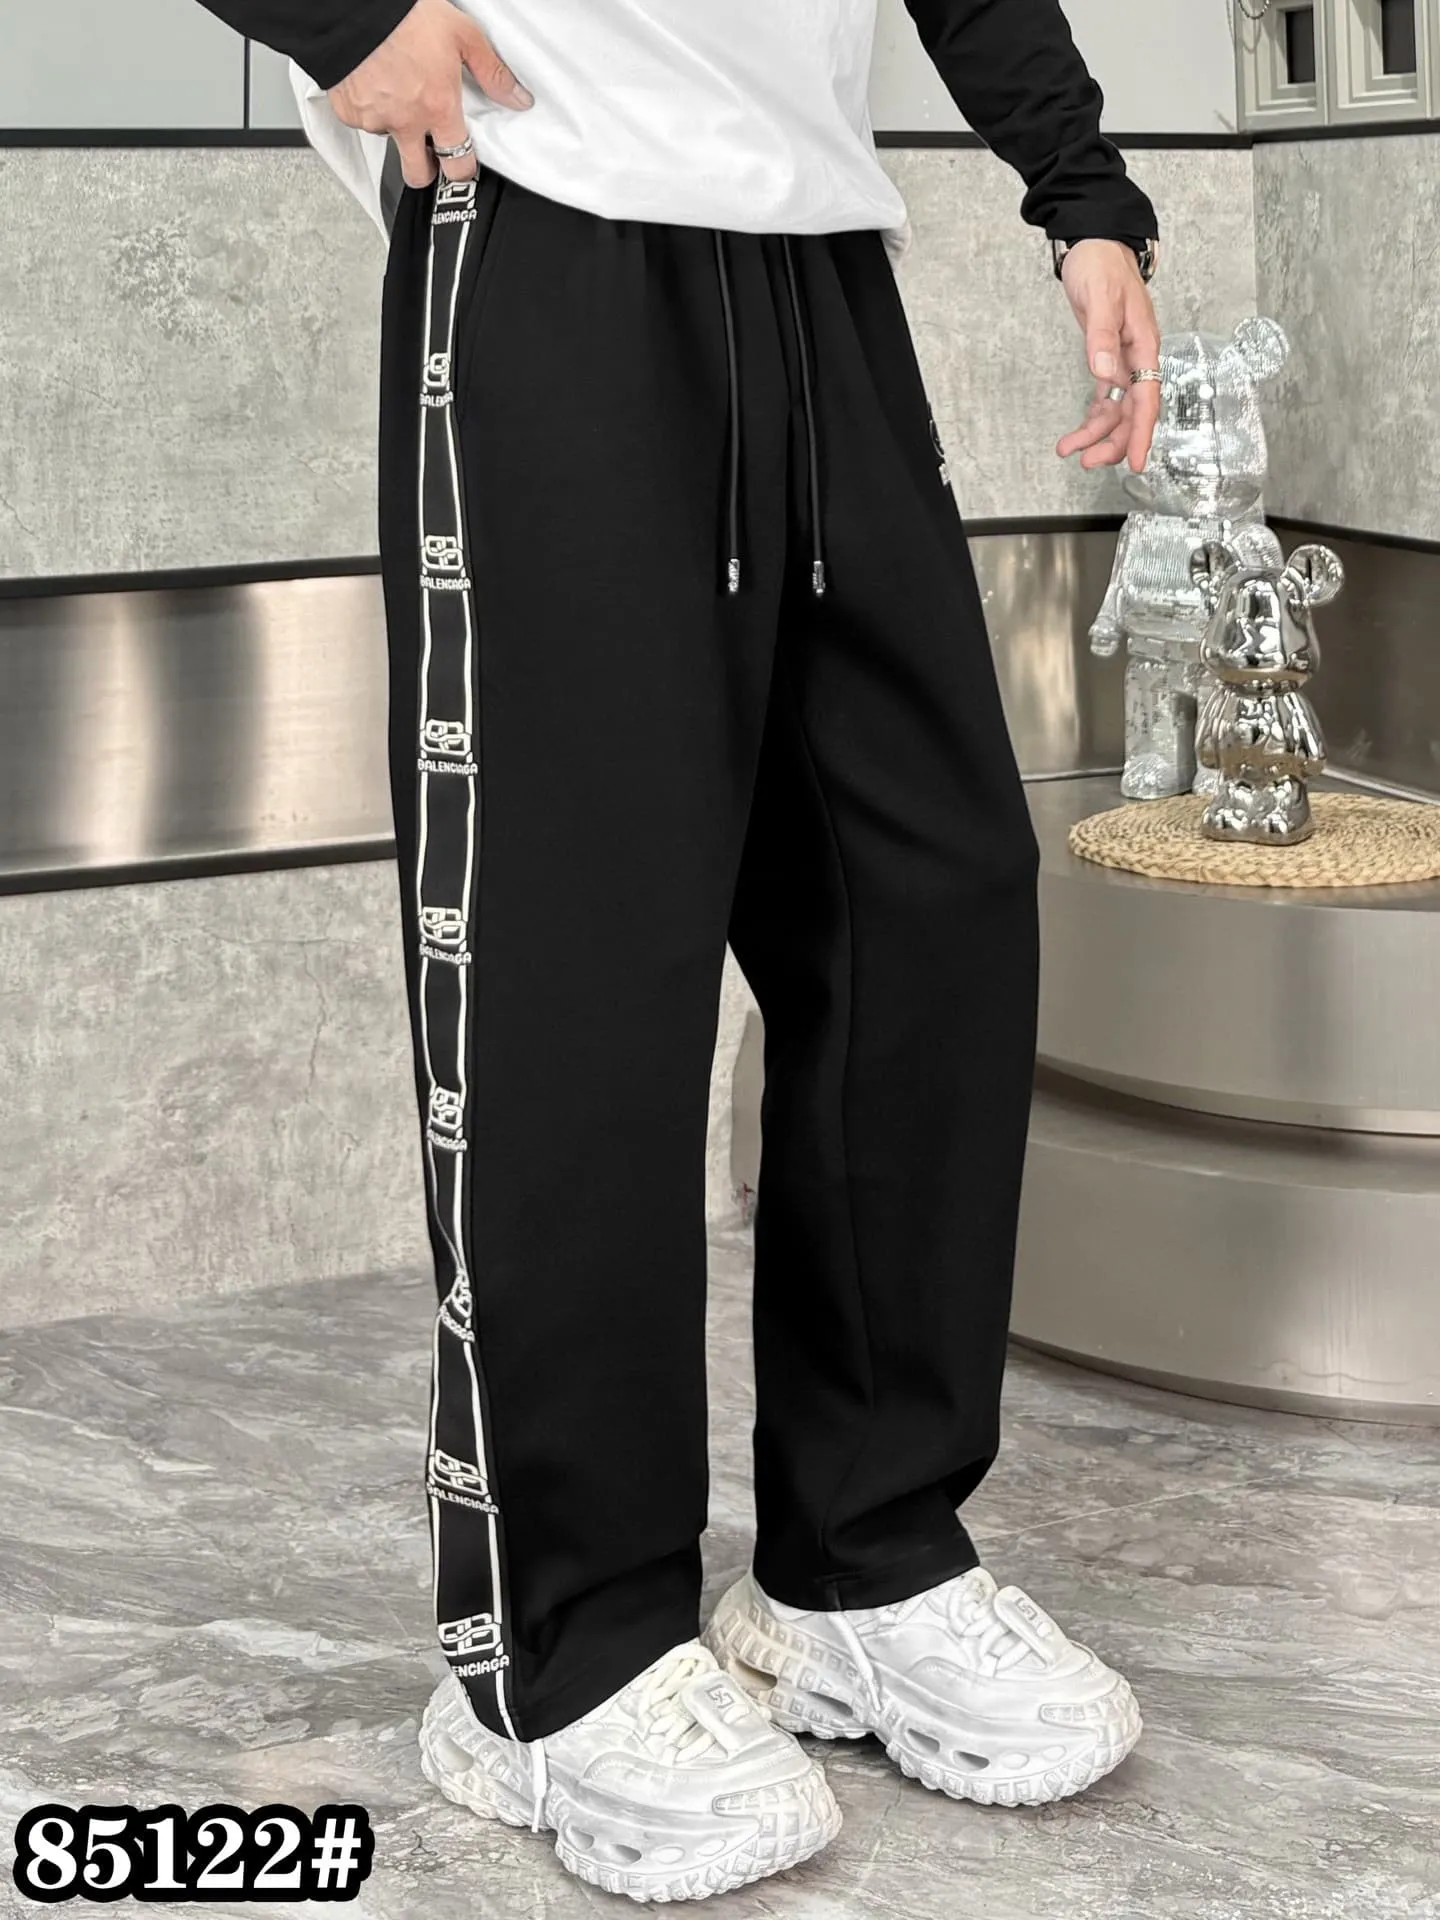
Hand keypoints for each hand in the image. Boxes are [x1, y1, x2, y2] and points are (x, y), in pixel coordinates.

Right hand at [329, 0, 532, 188]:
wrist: (356, 5)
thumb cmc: (406, 16)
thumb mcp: (462, 35)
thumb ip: (491, 72)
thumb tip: (518, 98)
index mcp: (438, 108)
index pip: (457, 165)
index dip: (463, 168)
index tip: (463, 162)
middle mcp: (406, 122)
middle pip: (418, 174)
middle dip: (426, 169)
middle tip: (430, 150)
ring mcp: (375, 119)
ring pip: (389, 142)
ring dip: (397, 128)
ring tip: (399, 94)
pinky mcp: (348, 111)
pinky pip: (362, 121)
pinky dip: (370, 108)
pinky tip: (375, 83)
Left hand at [1054, 240, 1161, 474]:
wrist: (1095, 244)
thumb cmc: (1103, 264)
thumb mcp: (1101, 296)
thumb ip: (1102, 336)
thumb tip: (1104, 372)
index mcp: (1144, 345)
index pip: (1147, 398)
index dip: (1141, 433)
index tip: (1136, 461)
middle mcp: (1137, 357)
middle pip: (1132, 412)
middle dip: (1113, 442)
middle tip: (1087, 462)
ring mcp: (1123, 360)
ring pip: (1117, 411)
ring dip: (1096, 434)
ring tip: (1069, 450)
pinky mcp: (1107, 359)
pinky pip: (1105, 399)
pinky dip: (1091, 419)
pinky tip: (1075, 435)